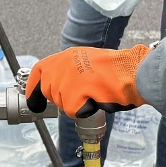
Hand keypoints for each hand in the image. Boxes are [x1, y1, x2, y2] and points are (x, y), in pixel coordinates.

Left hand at [25, 44, 148, 116]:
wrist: (133, 72)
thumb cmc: (118, 70)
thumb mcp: (89, 62)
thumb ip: (72, 71)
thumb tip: (59, 86)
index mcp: (67, 55)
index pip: (40, 70)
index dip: (33, 87)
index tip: (33, 100)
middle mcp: (64, 64)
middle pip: (50, 91)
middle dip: (62, 99)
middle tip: (83, 96)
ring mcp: (67, 78)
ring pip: (62, 103)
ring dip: (77, 104)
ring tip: (95, 94)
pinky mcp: (73, 93)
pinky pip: (72, 111)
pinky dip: (84, 111)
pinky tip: (97, 100)